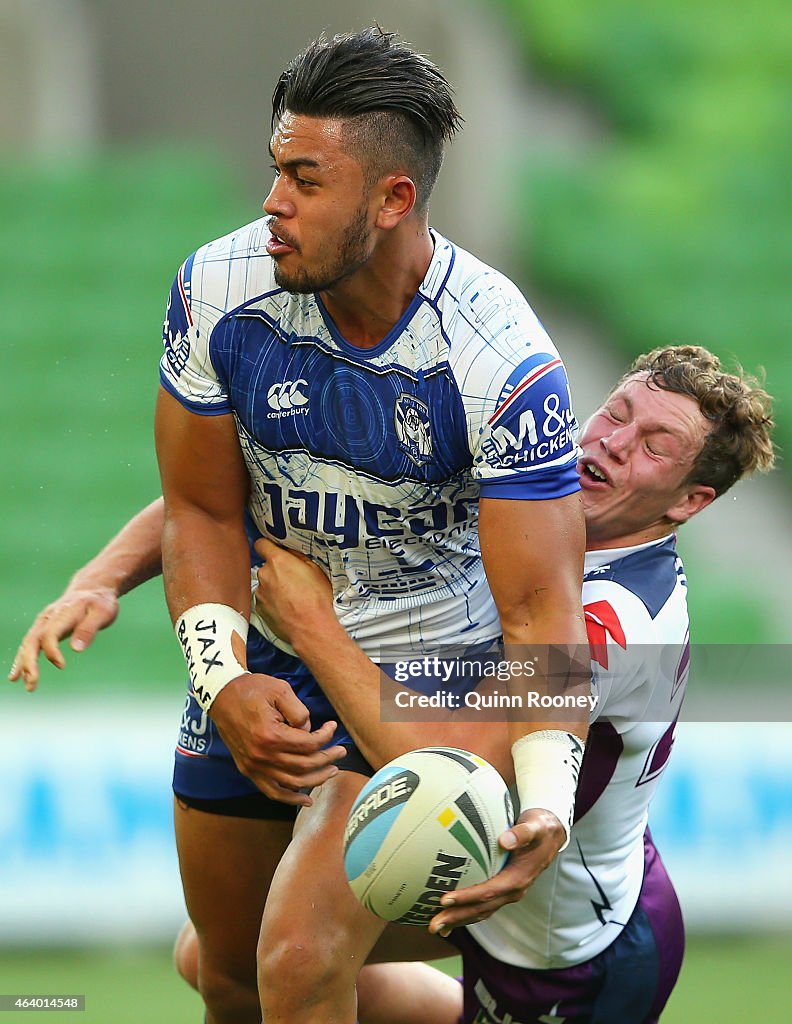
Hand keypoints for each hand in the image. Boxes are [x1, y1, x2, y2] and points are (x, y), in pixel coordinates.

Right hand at [9, 586, 119, 690]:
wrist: (91, 589)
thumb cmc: (100, 602)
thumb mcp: (103, 613)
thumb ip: (89, 629)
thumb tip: (76, 649)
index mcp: (64, 612)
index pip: (50, 633)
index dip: (52, 651)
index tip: (62, 666)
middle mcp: (49, 616)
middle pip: (33, 640)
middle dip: (30, 662)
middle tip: (33, 684)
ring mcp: (43, 621)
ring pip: (28, 643)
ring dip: (25, 664)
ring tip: (28, 686)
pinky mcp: (43, 627)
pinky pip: (29, 644)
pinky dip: (23, 659)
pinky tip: (19, 676)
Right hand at [209, 671, 346, 805]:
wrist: (222, 694)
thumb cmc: (252, 689)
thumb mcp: (280, 690)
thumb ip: (300, 712)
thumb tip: (310, 732)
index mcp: (271, 735)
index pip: (308, 745)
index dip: (326, 737)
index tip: (333, 727)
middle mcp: (262, 756)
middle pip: (304, 766)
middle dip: (327, 759)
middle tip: (341, 752)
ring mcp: (253, 766)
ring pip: (292, 782)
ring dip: (316, 779)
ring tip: (331, 770)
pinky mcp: (248, 769)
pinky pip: (271, 791)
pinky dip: (290, 799)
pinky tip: (307, 800)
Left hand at [253, 538, 333, 644]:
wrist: (311, 627)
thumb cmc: (316, 599)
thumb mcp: (315, 569)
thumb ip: (297, 557)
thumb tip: (290, 553)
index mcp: (277, 561)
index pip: (262, 544)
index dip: (268, 546)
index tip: (273, 550)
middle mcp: (265, 575)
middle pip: (266, 567)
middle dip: (277, 571)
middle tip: (293, 579)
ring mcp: (260, 593)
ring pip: (266, 584)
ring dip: (275, 588)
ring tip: (292, 597)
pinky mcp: (260, 609)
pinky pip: (265, 600)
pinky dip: (273, 602)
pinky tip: (287, 608)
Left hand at [428, 808, 565, 934]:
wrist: (551, 835)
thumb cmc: (540, 828)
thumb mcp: (535, 827)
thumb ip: (521, 833)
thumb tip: (504, 841)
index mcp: (518, 879)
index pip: (488, 892)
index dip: (466, 897)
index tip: (444, 900)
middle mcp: (513, 891)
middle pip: (481, 909)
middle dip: (457, 918)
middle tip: (433, 925)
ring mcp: (508, 893)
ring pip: (481, 911)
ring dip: (458, 920)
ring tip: (436, 927)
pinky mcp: (503, 890)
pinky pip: (483, 905)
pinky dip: (466, 912)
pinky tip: (449, 917)